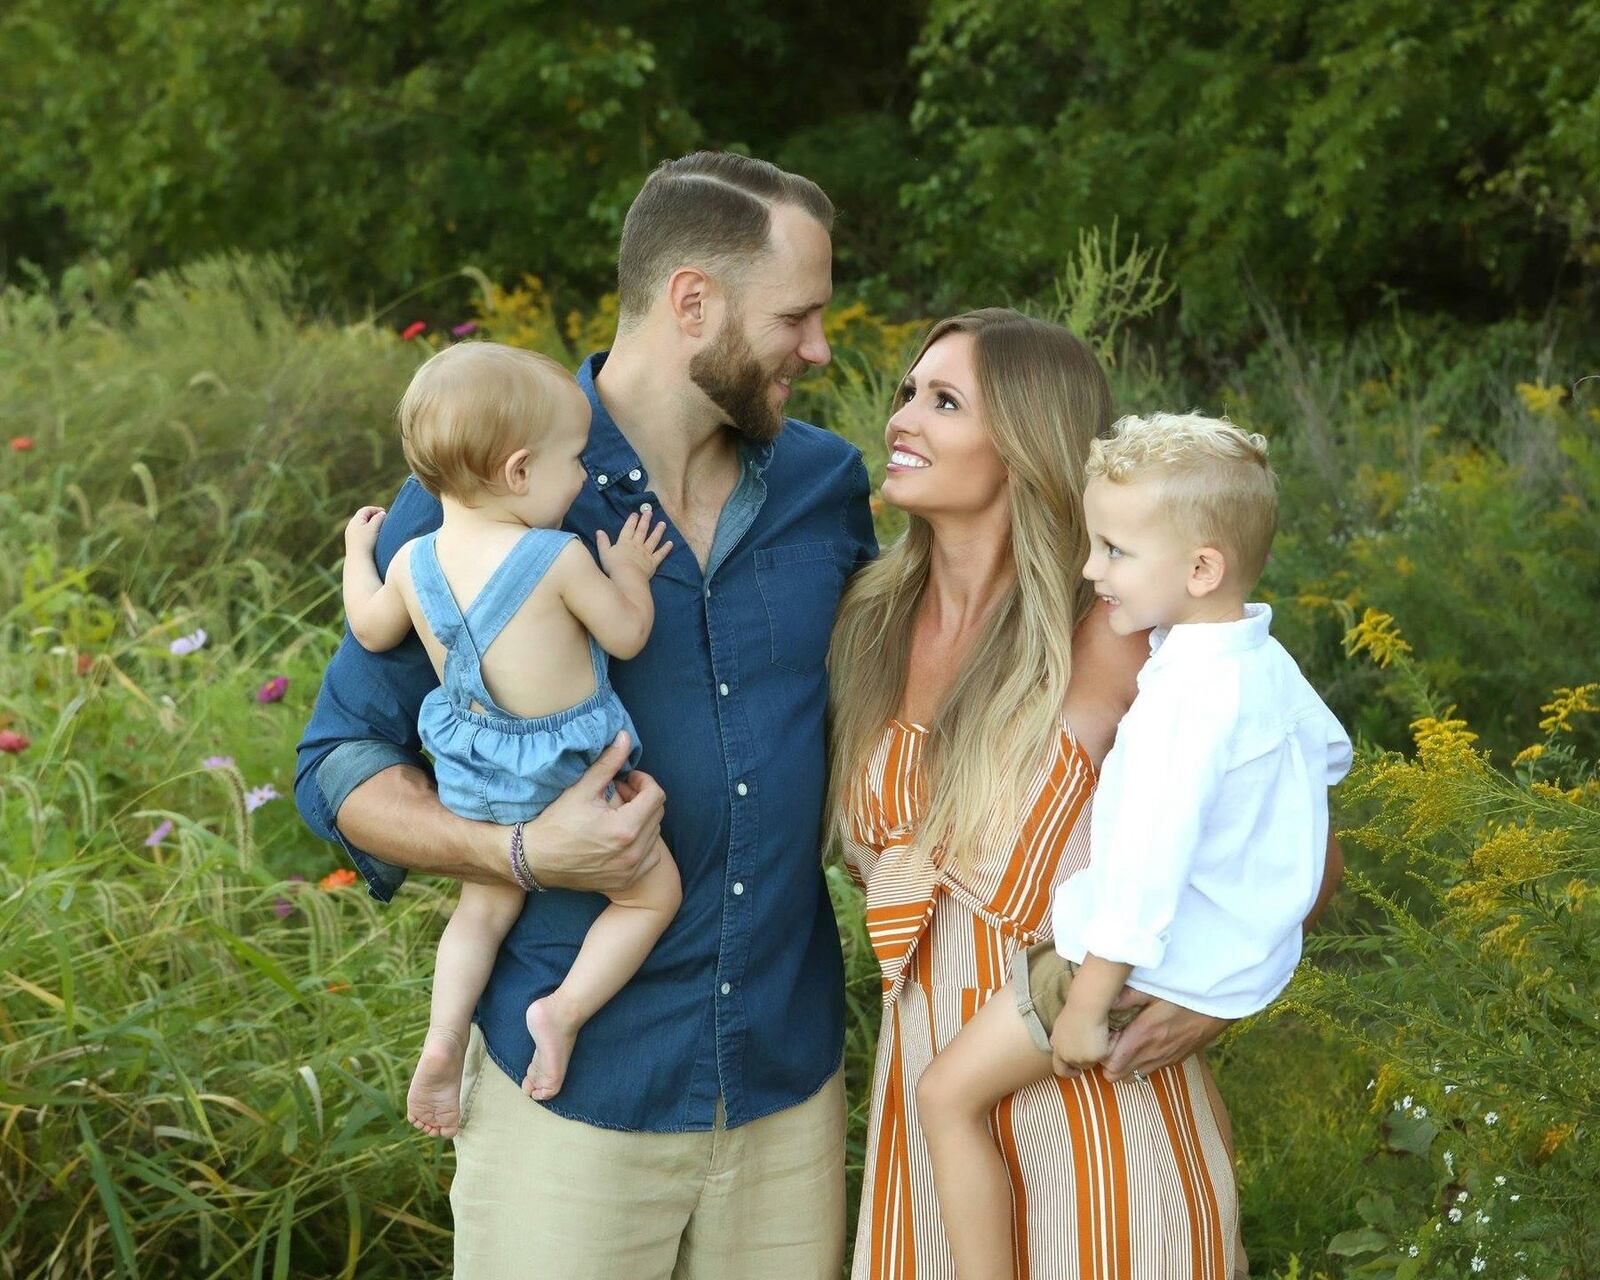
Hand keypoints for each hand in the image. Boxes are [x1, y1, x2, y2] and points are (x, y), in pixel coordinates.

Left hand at [345, 505, 385, 552]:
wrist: (358, 560)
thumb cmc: (367, 542)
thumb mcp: (374, 527)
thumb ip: (378, 518)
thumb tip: (382, 513)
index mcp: (355, 521)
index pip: (366, 510)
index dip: (376, 510)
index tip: (385, 513)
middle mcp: (350, 526)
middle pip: (363, 517)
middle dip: (373, 516)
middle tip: (383, 519)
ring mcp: (350, 535)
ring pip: (362, 525)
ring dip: (371, 525)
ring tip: (380, 528)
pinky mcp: (352, 543)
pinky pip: (361, 533)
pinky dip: (368, 532)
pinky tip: (374, 538)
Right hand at [517, 732, 665, 892]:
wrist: (535, 860)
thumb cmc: (556, 823)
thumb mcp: (582, 788)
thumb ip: (608, 763)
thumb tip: (626, 737)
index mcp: (625, 828)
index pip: (656, 795)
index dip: (644, 781)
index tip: (627, 779)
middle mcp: (633, 852)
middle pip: (658, 814)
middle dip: (643, 798)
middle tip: (621, 793)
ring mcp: (630, 869)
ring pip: (655, 835)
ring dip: (643, 820)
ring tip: (620, 814)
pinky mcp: (625, 880)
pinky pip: (650, 857)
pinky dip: (642, 844)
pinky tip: (621, 836)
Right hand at [596, 512, 671, 580]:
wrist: (627, 577)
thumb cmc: (613, 566)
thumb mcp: (604, 553)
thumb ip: (602, 542)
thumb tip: (599, 531)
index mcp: (624, 542)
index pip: (628, 528)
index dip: (632, 521)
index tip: (636, 513)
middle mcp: (636, 545)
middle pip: (642, 531)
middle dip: (645, 520)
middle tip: (649, 512)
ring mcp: (646, 553)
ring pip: (653, 539)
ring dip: (658, 531)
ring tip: (663, 523)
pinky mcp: (653, 562)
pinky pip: (660, 554)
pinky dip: (666, 548)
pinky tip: (670, 543)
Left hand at [1049, 1005, 1110, 1074]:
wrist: (1086, 1007)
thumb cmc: (1076, 1010)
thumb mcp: (1061, 1027)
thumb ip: (1060, 1039)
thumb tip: (1057, 1045)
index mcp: (1057, 1047)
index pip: (1059, 1069)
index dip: (1068, 1072)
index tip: (1076, 1072)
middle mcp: (1067, 1056)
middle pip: (1079, 1066)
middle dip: (1086, 1059)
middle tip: (1093, 1048)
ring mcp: (1080, 1058)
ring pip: (1091, 1063)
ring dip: (1095, 1054)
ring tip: (1098, 1037)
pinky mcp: (1094, 1057)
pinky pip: (1103, 1057)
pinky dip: (1106, 1048)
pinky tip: (1105, 1036)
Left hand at [1099, 988, 1230, 1081]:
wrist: (1220, 1006)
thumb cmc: (1185, 994)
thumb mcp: (1154, 989)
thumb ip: (1127, 996)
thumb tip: (1102, 1001)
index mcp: (1144, 1036)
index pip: (1110, 1065)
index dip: (1100, 1053)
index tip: (1101, 1036)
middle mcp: (1154, 1054)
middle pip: (1117, 1076)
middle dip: (1108, 1061)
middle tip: (1109, 1040)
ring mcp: (1165, 1060)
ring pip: (1132, 1077)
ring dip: (1124, 1064)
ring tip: (1124, 1042)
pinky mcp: (1175, 1061)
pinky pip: (1149, 1071)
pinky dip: (1140, 1063)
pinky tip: (1142, 1043)